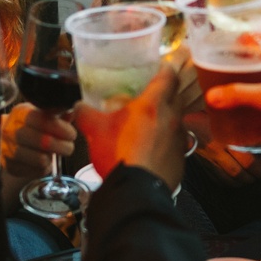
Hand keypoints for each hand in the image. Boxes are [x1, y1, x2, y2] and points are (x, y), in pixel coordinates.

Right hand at [2, 103, 76, 177]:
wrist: (12, 141)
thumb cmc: (33, 126)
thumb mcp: (43, 114)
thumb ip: (59, 113)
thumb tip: (73, 111)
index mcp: (21, 113)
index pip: (42, 120)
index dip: (60, 128)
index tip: (71, 134)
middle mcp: (11, 130)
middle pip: (42, 141)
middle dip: (61, 146)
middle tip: (68, 147)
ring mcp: (8, 149)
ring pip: (40, 159)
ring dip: (52, 158)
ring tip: (53, 154)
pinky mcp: (10, 166)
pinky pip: (36, 171)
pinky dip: (44, 168)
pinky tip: (43, 162)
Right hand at [75, 65, 185, 190]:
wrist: (136, 191)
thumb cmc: (118, 155)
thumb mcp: (95, 130)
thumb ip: (86, 113)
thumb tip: (79, 106)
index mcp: (153, 104)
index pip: (168, 75)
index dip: (164, 69)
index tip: (158, 68)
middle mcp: (172, 118)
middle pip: (175, 97)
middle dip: (164, 94)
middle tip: (148, 97)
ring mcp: (179, 139)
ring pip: (176, 121)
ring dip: (165, 120)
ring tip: (148, 126)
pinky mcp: (180, 159)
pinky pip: (175, 144)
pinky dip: (165, 143)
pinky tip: (150, 150)